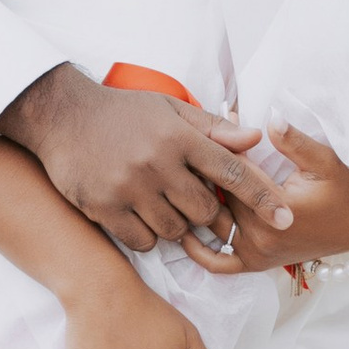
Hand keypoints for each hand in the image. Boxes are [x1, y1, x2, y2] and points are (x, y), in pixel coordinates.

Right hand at [0, 63, 296, 254]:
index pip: (232, 170)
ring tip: (161, 204)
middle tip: (194, 203)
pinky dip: (147, 236)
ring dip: (176, 225)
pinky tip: (138, 216)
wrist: (61, 116)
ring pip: (174, 230)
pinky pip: (142, 240)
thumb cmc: (121, 112)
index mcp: (178, 136)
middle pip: (204, 210)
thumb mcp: (169, 108)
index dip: (262, 197)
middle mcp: (157, 163)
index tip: (287, 219)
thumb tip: (256, 139)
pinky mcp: (104, 207)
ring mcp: (129, 188)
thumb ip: (213, 128)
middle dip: (207, 213)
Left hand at [177, 121, 348, 273]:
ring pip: (211, 225)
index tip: (202, 132)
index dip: (216, 150)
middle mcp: (260, 237)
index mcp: (273, 210)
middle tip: (180, 153)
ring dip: (195, 204)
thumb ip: (294, 142)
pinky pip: (217, 262)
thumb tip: (270, 120)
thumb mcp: (323, 161)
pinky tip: (183, 230)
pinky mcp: (255, 263)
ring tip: (176, 181)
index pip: (230, 175)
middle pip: (216, 199)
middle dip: (200, 174)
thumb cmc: (341, 191)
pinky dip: (198, 250)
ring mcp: (256, 254)